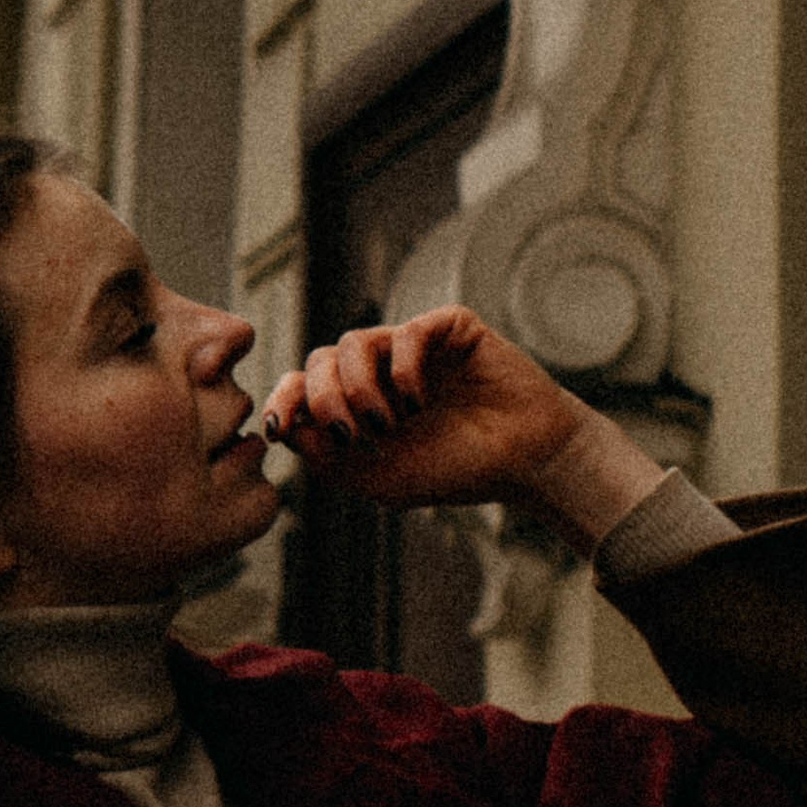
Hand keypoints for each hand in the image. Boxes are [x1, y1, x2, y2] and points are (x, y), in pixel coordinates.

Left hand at [262, 308, 664, 544]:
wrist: (526, 462)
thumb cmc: (457, 471)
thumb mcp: (380, 479)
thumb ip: (328, 458)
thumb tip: (281, 427)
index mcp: (358, 403)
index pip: (302, 385)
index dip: (285, 398)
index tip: (279, 425)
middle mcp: (380, 370)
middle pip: (319, 361)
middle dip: (323, 400)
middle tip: (356, 436)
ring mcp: (412, 347)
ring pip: (351, 342)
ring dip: (360, 388)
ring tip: (392, 424)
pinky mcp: (449, 328)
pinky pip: (407, 331)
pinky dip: (404, 370)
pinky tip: (421, 402)